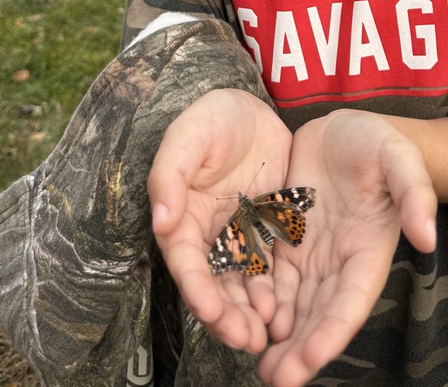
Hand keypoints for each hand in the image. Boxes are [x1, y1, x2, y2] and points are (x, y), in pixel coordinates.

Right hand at [148, 90, 292, 353]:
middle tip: (245, 339)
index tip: (211, 312)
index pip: (187, 262)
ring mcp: (239, 235)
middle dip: (227, 316)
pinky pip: (272, 268)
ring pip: (244, 284)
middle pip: (215, 284)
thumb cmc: (213, 118)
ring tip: (266, 336)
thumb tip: (161, 220)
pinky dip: (276, 291)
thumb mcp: (188, 136)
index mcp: (183, 216)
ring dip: (251, 313)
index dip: (197, 289)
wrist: (252, 109)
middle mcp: (209, 235)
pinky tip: (286, 309)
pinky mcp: (268, 232)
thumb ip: (170, 175)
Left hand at [257, 110, 436, 386]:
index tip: (309, 359)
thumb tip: (427, 239)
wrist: (345, 126)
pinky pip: (269, 275)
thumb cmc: (378, 142)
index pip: (350, 301)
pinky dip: (258, 301)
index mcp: (368, 249)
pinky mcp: (285, 238)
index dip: (331, 332)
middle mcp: (338, 260)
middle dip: (299, 349)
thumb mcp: (399, 157)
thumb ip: (415, 193)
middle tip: (273, 378)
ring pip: (291, 303)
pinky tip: (238, 318)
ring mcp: (310, 252)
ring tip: (256, 364)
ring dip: (277, 335)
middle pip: (318, 313)